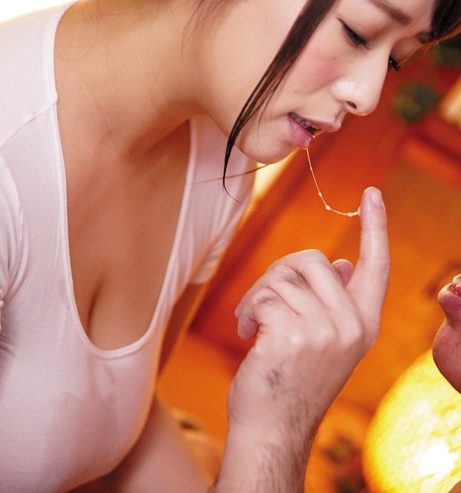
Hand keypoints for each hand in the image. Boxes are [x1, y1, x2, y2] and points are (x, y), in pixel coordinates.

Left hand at [225, 187, 388, 467]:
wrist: (272, 429)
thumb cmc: (291, 379)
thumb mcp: (326, 340)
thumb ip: (337, 302)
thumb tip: (345, 264)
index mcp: (365, 323)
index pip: (376, 265)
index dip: (375, 227)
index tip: (372, 194)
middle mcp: (352, 326)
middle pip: (311, 260)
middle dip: (277, 276)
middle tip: (262, 305)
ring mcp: (325, 331)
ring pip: (281, 276)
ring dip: (257, 297)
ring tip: (253, 325)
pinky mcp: (294, 335)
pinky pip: (264, 295)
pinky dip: (247, 310)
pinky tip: (246, 334)